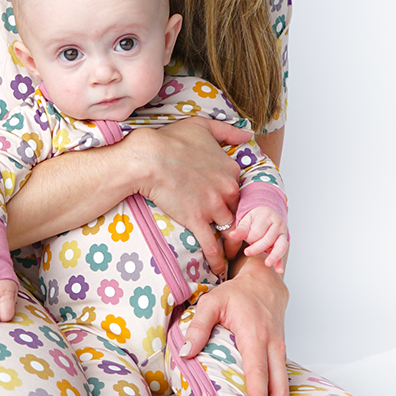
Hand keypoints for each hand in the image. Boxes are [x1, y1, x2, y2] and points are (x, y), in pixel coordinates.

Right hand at [127, 118, 250, 278]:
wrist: (148, 157)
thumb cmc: (171, 139)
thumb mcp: (203, 126)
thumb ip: (228, 130)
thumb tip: (247, 133)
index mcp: (231, 169)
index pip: (240, 189)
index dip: (234, 199)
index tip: (231, 206)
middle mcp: (227, 189)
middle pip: (238, 211)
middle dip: (238, 223)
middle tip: (236, 234)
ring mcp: (213, 206)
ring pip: (229, 230)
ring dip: (231, 243)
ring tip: (231, 254)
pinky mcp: (197, 220)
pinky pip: (212, 245)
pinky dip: (216, 259)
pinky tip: (218, 269)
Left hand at [179, 254, 289, 395]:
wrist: (264, 282)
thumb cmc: (237, 293)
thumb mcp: (211, 302)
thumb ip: (197, 327)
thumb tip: (186, 353)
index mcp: (254, 335)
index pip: (258, 372)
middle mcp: (273, 345)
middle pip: (279, 386)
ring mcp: (281, 350)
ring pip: (285, 386)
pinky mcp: (282, 353)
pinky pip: (283, 379)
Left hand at [227, 205, 288, 273]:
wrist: (268, 213)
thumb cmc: (256, 218)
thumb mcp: (247, 220)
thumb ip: (241, 229)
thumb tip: (232, 235)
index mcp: (266, 216)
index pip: (258, 231)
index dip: (250, 238)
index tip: (245, 239)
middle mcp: (277, 224)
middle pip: (268, 239)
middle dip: (257, 248)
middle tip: (247, 253)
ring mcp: (283, 233)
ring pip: (281, 246)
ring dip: (274, 256)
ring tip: (267, 264)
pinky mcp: (284, 242)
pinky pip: (283, 253)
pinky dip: (281, 262)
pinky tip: (278, 270)